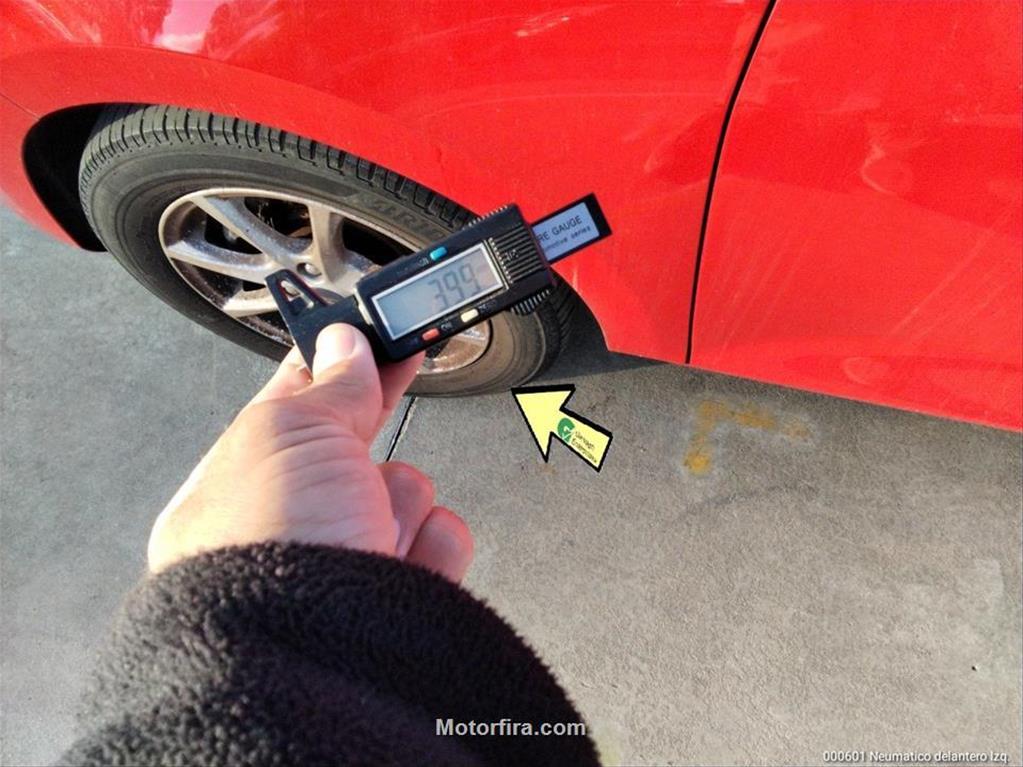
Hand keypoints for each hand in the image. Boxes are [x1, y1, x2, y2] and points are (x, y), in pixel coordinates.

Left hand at [148, 324, 473, 580]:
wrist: (318, 659)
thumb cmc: (266, 555)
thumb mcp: (288, 435)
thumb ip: (325, 385)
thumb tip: (345, 343)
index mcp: (241, 485)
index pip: (296, 407)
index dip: (333, 366)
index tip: (370, 332)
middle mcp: (295, 524)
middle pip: (358, 448)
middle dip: (368, 441)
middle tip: (384, 401)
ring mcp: (351, 560)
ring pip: (406, 489)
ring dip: (400, 499)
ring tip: (372, 530)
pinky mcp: (403, 595)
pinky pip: (441, 537)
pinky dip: (432, 545)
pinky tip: (404, 564)